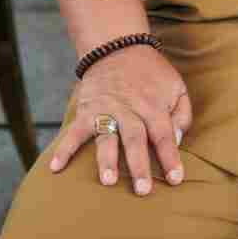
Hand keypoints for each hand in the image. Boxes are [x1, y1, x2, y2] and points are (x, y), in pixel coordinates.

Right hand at [49, 45, 191, 194]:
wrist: (118, 47)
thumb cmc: (152, 74)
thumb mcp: (177, 87)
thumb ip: (182, 114)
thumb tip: (177, 141)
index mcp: (154, 105)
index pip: (165, 135)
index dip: (171, 158)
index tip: (175, 180)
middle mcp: (130, 109)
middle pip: (136, 139)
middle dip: (139, 166)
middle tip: (142, 191)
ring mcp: (106, 110)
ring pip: (107, 137)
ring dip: (107, 160)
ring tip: (108, 181)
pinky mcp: (86, 110)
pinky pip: (74, 132)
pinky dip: (64, 149)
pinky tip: (56, 167)